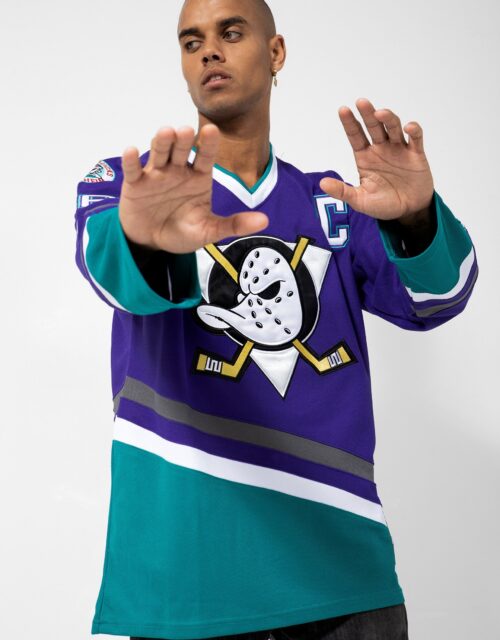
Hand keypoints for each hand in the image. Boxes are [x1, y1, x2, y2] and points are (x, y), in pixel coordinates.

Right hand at [119, 124, 268, 252]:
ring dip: (161, 142)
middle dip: (183, 140)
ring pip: (159, 153)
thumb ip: (234, 225)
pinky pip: (133, 170)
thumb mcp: (209, 231)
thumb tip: (264, 221)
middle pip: (181, 150)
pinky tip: (131, 151)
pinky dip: (131, 161)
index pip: (205, 157)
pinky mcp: (135, 184)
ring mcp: (156, 175)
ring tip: (165, 132)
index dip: (208, 144)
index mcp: (198, 178)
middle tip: (185, 131)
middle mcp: (178, 171)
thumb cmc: (181, 231)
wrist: (152, 243)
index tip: (212, 130)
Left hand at [319, 98, 433, 221]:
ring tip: (380, 114)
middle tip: (361, 102)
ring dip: (388, 118)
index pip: (355, 135)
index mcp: (365, 157)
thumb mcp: (360, 200)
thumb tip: (322, 183)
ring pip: (393, 128)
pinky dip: (413, 130)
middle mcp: (381, 149)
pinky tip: (408, 128)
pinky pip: (415, 138)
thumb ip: (342, 191)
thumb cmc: (383, 204)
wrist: (408, 211)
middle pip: (373, 126)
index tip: (343, 110)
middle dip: (368, 114)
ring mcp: (398, 149)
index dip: (350, 123)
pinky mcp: (416, 154)